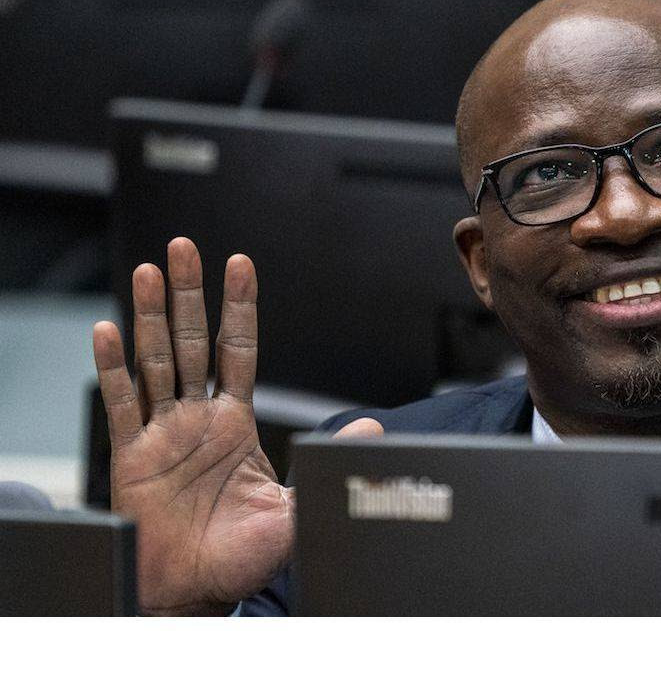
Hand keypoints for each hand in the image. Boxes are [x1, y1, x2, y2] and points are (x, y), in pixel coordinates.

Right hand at [93, 237, 380, 614]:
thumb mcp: (298, 505)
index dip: (239, 307)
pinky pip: (120, 403)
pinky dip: (112, 367)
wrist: (196, 593)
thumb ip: (330, 461)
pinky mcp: (131, 455)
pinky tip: (106, 331)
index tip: (240, 264)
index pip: (239, 350)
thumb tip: (372, 427)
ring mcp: (163, 432)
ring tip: (147, 271)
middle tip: (184, 247)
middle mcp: (199, 418)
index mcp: (236, 423)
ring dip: (150, 315)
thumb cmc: (244, 555)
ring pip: (155, 359)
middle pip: (193, 341)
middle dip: (190, 294)